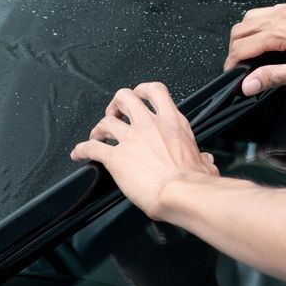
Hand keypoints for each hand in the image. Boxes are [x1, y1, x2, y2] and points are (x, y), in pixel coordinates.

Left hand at [70, 82, 218, 218]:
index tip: (139, 96)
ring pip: (106, 121)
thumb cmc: (195, 182)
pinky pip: (91, 148)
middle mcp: (150, 125)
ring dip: (99, 128)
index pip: (156, 92)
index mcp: (173, 123)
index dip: (143, 91)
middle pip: (125, 97)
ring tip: (97, 136)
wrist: (182, 193)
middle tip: (115, 113)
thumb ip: (203, 160)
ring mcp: (131, 139)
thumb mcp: (206, 165)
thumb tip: (207, 162)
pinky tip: (78, 154)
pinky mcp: (115, 157)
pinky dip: (81, 150)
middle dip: (117, 103)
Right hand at [226, 0, 285, 94]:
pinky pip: (273, 10)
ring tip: (253, 52)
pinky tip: (274, 38)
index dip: (231, 64)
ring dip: (247, 34)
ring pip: (254, 15)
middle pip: (241, 28)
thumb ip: (273, 77)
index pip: (242, 47)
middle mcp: (285, 14)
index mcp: (282, 32)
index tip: (233, 75)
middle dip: (234, 48)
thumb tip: (249, 84)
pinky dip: (263, 24)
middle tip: (240, 66)